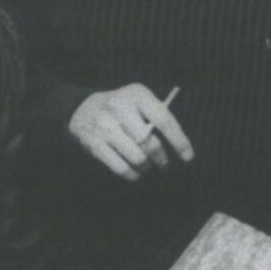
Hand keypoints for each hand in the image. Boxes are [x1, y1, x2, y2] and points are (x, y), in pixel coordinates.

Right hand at [68, 84, 193, 180]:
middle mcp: (118, 107)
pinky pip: (120, 167)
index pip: (163, 119)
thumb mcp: (138, 101)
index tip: (188, 156)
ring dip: (146, 168)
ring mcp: (104, 125)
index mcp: (136, 94)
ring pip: (136, 157)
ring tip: (148, 168)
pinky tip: (136, 174)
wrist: (82, 109)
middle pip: (149, 142)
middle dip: (161, 159)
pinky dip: (132, 175)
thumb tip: (176, 145)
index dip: (178, 140)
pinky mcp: (93, 143)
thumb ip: (155, 117)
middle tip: (165, 166)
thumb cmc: (122, 108)